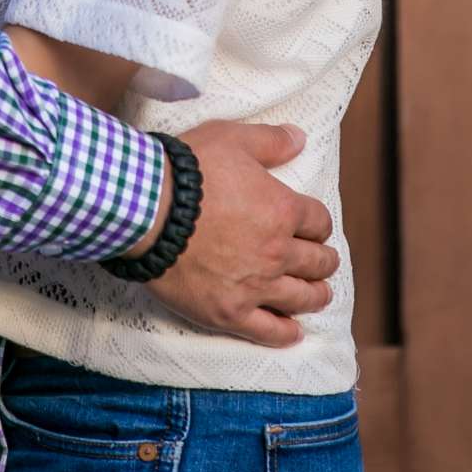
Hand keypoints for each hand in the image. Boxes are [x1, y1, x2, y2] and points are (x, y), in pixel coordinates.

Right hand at [149, 120, 337, 348]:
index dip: (319, 224)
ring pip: (301, 297)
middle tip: (323, 262)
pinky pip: (268, 331)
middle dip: (324, 261)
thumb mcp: (232, 138)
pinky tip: (294, 332)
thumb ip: (270, 141)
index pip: (319, 221)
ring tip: (319, 294)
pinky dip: (286, 333)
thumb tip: (300, 138)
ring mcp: (255, 285)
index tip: (314, 227)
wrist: (148, 209)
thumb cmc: (189, 170)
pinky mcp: (230, 311)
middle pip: (316, 262)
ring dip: (316, 295)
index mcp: (282, 209)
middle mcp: (277, 251)